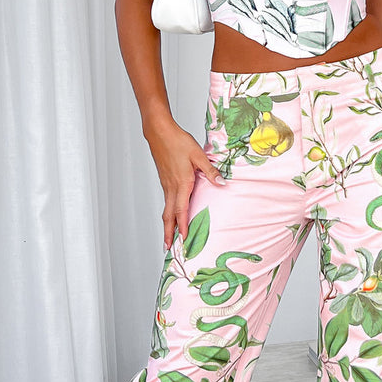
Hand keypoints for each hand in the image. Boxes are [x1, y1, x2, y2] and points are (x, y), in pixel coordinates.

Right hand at [144, 117, 226, 248]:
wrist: (159, 132)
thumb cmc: (178, 142)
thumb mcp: (198, 155)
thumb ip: (210, 170)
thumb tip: (222, 183)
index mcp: (181, 183)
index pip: (181, 210)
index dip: (182, 226)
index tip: (183, 240)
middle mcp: (171, 188)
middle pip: (168, 216)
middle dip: (168, 233)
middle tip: (168, 248)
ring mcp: (166, 185)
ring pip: (166, 210)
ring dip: (167, 225)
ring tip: (169, 237)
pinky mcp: (165, 181)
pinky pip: (166, 201)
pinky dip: (168, 213)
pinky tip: (172, 216)